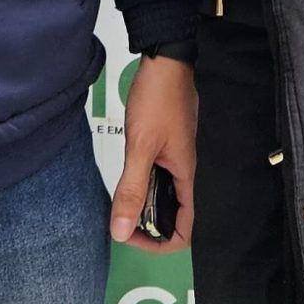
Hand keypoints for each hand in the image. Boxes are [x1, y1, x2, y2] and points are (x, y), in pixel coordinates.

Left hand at [108, 54, 195, 253]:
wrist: (164, 60)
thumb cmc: (158, 99)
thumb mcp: (140, 147)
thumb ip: (131, 189)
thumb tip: (121, 231)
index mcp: (184, 176)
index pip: (184, 229)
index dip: (160, 242)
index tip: (132, 236)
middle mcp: (183, 171)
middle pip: (172, 216)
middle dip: (147, 226)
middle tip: (120, 218)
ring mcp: (174, 157)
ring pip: (162, 196)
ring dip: (142, 203)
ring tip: (119, 198)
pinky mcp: (165, 145)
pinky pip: (155, 177)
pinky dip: (140, 183)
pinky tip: (123, 174)